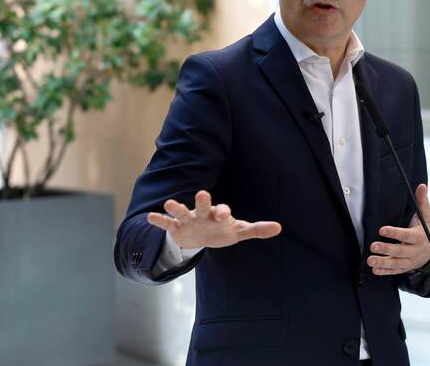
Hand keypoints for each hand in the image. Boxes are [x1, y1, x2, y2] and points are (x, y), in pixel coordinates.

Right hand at [146, 190, 281, 249]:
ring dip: (176, 207)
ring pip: (182, 212)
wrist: (199, 237)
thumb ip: (256, 229)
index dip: (223, 212)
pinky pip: (166, 223)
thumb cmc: (221, 231)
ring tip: (168, 202)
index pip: (222, 210)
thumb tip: (279, 227)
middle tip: (203, 193)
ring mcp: (188, 220)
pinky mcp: (176, 228)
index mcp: (218, 214)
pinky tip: (150, 216)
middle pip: (203, 206)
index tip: (224, 214)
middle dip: (203, 201)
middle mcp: (202, 214)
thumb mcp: (238, 231)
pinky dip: (159, 220)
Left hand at [367, 183, 429, 274]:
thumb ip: (422, 202)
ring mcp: (409, 261)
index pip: (406, 235)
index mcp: (419, 237)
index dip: (394, 233)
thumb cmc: (425, 231)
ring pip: (396, 263)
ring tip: (370, 260)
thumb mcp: (426, 217)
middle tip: (373, 246)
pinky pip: (394, 271)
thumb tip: (422, 186)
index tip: (382, 230)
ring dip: (383, 262)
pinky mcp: (404, 267)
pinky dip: (385, 272)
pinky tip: (375, 270)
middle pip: (400, 251)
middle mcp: (414, 251)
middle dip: (386, 249)